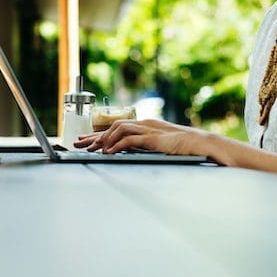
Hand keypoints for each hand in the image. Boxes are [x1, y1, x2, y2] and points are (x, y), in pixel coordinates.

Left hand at [74, 119, 204, 155]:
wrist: (196, 142)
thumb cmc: (180, 145)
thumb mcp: (158, 143)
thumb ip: (143, 144)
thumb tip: (127, 150)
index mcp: (144, 125)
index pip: (117, 128)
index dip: (100, 134)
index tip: (87, 141)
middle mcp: (143, 124)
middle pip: (113, 126)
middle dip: (95, 136)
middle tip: (80, 144)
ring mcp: (147, 129)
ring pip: (119, 129)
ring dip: (105, 139)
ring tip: (94, 149)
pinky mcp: (151, 138)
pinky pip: (130, 139)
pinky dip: (117, 145)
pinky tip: (109, 152)